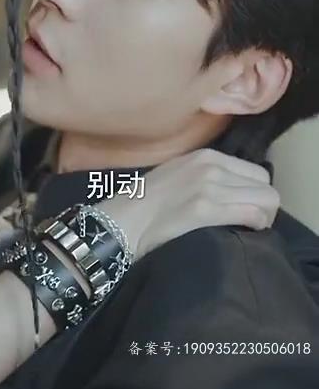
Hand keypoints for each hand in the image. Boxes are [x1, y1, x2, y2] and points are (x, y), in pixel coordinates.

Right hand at [103, 149, 278, 260]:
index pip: (256, 172)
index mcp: (207, 156)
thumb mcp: (180, 173)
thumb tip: (235, 189)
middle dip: (265, 206)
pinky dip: (255, 226)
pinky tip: (244, 233)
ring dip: (263, 218)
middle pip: (266, 185)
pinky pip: (252, 215)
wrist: (122, 219)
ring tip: (247, 230)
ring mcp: (209, 187)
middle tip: (251, 223)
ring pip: (266, 200)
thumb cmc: (147, 201)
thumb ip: (208, 174)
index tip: (247, 209)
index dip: (257, 193)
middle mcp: (211, 166)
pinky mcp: (205, 209)